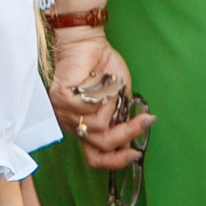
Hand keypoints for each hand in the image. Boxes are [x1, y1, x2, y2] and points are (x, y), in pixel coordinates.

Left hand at [47, 30, 151, 171]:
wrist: (88, 44)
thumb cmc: (103, 70)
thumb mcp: (119, 100)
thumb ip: (121, 121)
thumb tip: (131, 143)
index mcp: (85, 127)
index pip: (95, 157)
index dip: (115, 162)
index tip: (135, 154)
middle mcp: (72, 124)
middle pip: (100, 146)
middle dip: (126, 134)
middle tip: (145, 121)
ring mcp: (64, 113)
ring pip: (97, 127)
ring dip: (114, 106)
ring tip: (115, 87)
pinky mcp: (61, 99)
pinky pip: (88, 106)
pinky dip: (101, 93)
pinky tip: (100, 80)